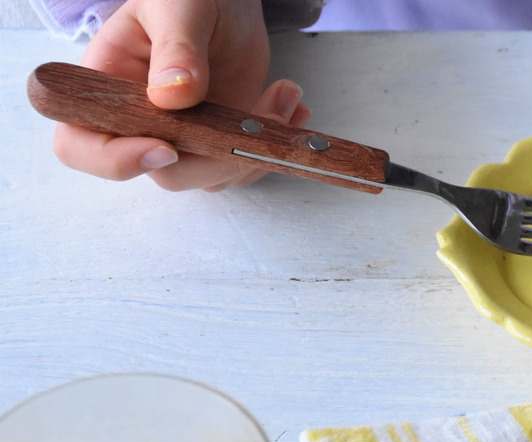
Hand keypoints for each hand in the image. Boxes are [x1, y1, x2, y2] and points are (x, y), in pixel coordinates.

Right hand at [52, 0, 311, 191]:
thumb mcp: (177, 7)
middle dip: (220, 155)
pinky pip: (240, 164)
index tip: (166, 148)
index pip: (81, 144)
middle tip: (264, 114)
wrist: (225, 1)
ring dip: (256, 148)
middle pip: (163, 172)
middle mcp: (138, 121)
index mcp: (105, 86)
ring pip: (210, 175)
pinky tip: (291, 104)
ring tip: (286, 93)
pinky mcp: (216, 140)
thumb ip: (176, 47)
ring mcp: (181, 135)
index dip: (115, 160)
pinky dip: (270, 144)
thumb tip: (172, 95)